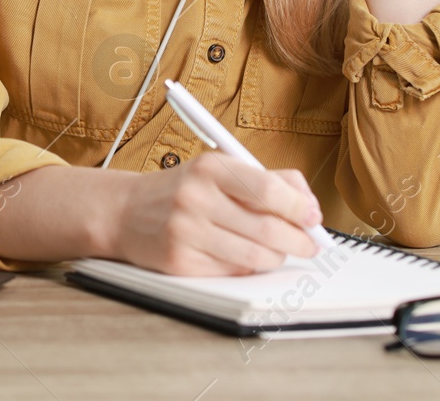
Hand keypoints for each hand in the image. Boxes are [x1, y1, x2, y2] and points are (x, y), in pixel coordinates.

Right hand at [108, 153, 323, 274]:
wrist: (125, 211)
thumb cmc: (182, 190)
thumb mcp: (218, 169)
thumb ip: (266, 179)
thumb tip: (309, 205)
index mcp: (209, 168)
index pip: (268, 190)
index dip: (300, 207)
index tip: (313, 217)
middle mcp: (195, 198)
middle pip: (268, 229)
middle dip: (299, 241)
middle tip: (310, 244)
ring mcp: (186, 232)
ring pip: (256, 256)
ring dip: (277, 256)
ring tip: (278, 250)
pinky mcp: (180, 262)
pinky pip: (233, 271)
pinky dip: (248, 266)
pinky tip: (243, 255)